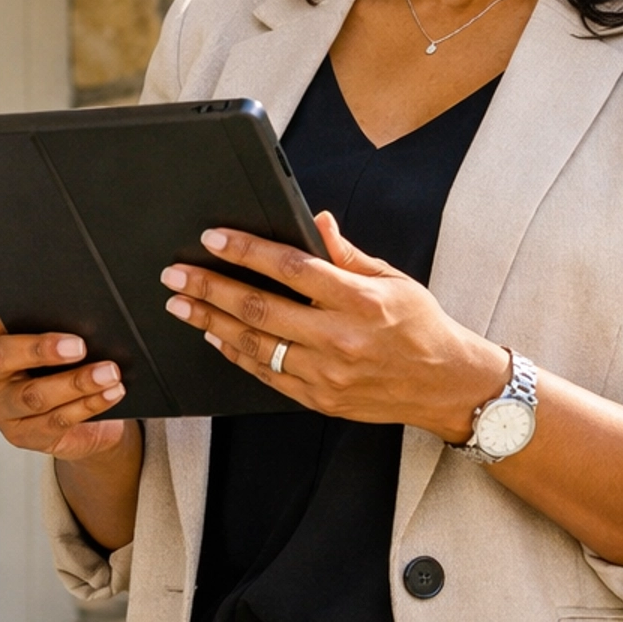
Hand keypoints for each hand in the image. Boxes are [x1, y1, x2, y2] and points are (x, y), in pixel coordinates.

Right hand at [0, 300, 132, 463]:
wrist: (81, 421)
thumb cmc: (68, 368)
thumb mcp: (60, 342)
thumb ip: (58, 322)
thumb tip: (84, 302)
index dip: (2, 308)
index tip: (32, 295)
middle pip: (4, 358)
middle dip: (42, 349)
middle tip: (80, 345)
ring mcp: (2, 408)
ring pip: (35, 396)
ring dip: (77, 383)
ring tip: (109, 373)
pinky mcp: (22, 435)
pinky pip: (57, 421)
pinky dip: (89, 405)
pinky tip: (111, 393)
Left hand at [159, 214, 509, 438]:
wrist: (445, 385)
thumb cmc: (421, 326)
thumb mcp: (393, 280)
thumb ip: (348, 255)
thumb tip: (317, 221)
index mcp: (360, 301)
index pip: (292, 269)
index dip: (248, 251)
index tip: (214, 239)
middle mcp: (340, 339)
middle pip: (260, 309)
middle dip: (211, 289)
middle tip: (177, 275)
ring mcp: (327, 374)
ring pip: (255, 345)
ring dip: (212, 322)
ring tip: (182, 305)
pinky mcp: (320, 399)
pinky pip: (266, 375)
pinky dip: (236, 354)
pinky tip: (215, 336)